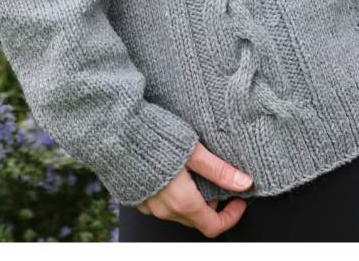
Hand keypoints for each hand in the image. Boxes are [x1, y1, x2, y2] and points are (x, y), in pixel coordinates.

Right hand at [135, 142, 252, 237]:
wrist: (114, 131)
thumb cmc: (153, 137)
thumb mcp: (193, 150)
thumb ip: (219, 170)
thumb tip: (245, 183)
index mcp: (183, 202)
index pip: (214, 226)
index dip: (231, 216)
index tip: (238, 200)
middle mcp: (165, 210)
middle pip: (196, 219)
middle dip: (211, 204)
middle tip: (217, 180)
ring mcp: (148, 205)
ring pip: (178, 212)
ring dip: (191, 199)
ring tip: (194, 172)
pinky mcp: (136, 196)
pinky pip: (160, 204)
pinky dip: (172, 194)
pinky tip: (172, 171)